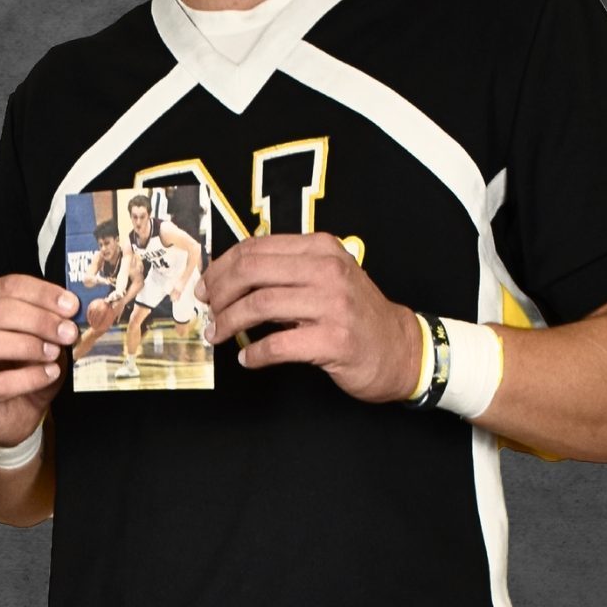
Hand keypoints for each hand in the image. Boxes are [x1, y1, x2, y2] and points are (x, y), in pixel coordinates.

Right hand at [0, 275, 76, 446]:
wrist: (12, 414)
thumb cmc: (22, 369)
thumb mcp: (41, 339)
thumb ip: (52, 322)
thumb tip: (73, 312)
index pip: (8, 286)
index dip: (42, 293)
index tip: (71, 305)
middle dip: (39, 320)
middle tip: (68, 332)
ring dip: (28, 345)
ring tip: (54, 352)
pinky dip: (28, 377)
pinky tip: (49, 374)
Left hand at [198, 232, 419, 402]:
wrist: (400, 349)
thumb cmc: (354, 313)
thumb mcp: (325, 277)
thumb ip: (285, 271)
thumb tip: (227, 277)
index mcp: (320, 248)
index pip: (256, 248)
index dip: (222, 267)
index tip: (206, 285)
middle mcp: (327, 270)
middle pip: (252, 272)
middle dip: (219, 292)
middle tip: (207, 310)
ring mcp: (334, 305)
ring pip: (260, 305)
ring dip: (230, 322)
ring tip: (219, 334)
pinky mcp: (335, 340)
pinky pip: (279, 344)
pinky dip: (255, 353)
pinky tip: (248, 358)